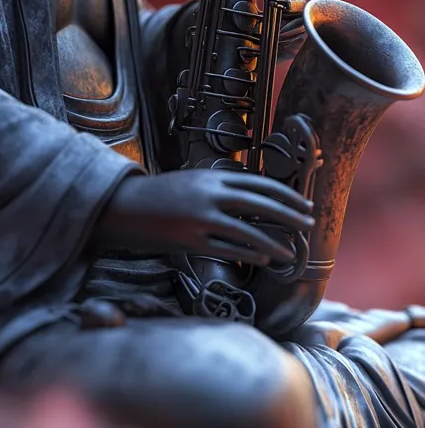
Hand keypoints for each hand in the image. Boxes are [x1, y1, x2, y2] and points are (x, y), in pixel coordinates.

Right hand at [95, 169, 313, 266]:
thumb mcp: (194, 181)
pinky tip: (264, 259)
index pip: (259, 183)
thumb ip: (220, 186)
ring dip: (274, 242)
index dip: (285, 194)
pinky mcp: (192, 241)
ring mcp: (201, 218)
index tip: (303, 203)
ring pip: (248, 231)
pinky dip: (250, 254)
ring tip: (291, 251)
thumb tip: (252, 196)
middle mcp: (210, 194)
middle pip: (261, 203)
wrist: (125, 205)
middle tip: (309, 224)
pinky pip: (228, 249)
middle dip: (289, 214)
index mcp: (212, 176)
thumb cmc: (162, 193)